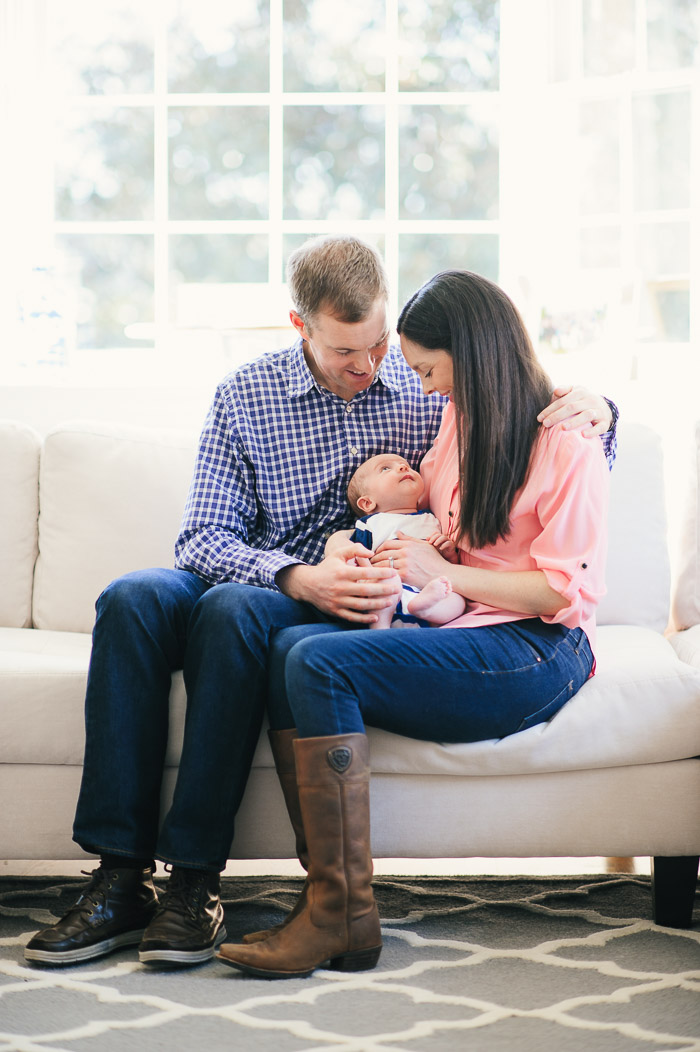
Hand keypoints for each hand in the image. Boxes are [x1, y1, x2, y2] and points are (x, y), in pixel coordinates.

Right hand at [277, 543, 400, 623]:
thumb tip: (372, 552)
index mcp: (342, 572)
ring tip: (390, 602)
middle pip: (366, 590)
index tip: (394, 573)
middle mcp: (340, 587)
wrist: (307, 584)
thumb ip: (355, 549)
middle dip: (384, 590)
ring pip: (361, 605)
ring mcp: (337, 601)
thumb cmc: (327, 567)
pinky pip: (351, 616)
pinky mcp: (335, 611)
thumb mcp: (338, 554)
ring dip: (377, 604)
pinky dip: (364, 618)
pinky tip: (375, 617)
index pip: (366, 572)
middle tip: (397, 589)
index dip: (381, 572)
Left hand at [373, 532, 450, 589]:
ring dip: (375, 568)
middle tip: (368, 564)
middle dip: (373, 559)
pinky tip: (378, 579)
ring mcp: (404, 563)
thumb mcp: (424, 546)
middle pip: (383, 553)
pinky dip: (381, 576)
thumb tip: (398, 532)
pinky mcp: (405, 575)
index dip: (378, 549)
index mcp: (409, 544)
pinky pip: (388, 574)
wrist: (444, 575)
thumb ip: (409, 539)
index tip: (375, 554)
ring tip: (370, 572)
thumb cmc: (435, 561)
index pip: (387, 544)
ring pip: (383, 564)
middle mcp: (405, 552)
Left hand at [427, 531, 459, 562]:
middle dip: (434, 538)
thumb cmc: (439, 551)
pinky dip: (444, 545)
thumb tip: (426, 538)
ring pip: (444, 537)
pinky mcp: (451, 544)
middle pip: (439, 534)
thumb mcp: (433, 547)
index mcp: (439, 537)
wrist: (447, 556)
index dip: (431, 535)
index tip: (427, 540)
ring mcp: (448, 540)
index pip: (436, 533)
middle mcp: (444, 537)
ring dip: (438, 540)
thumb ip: (430, 542)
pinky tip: (440, 548)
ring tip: (435, 544)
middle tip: (430, 542)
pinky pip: (448, 543)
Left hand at [538, 385, 611, 436]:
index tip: (540, 418)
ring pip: (587, 415)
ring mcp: (599, 411)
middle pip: (572, 407)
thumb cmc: (582, 401)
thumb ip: (564, 390)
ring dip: (575, 422)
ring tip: (563, 428)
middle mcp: (590, 400)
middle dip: (557, 416)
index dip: (550, 409)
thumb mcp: (574, 392)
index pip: (563, 400)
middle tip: (546, 424)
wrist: (605, 407)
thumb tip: (555, 391)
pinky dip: (592, 431)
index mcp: (581, 392)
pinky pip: (600, 427)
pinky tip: (583, 435)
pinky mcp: (605, 422)